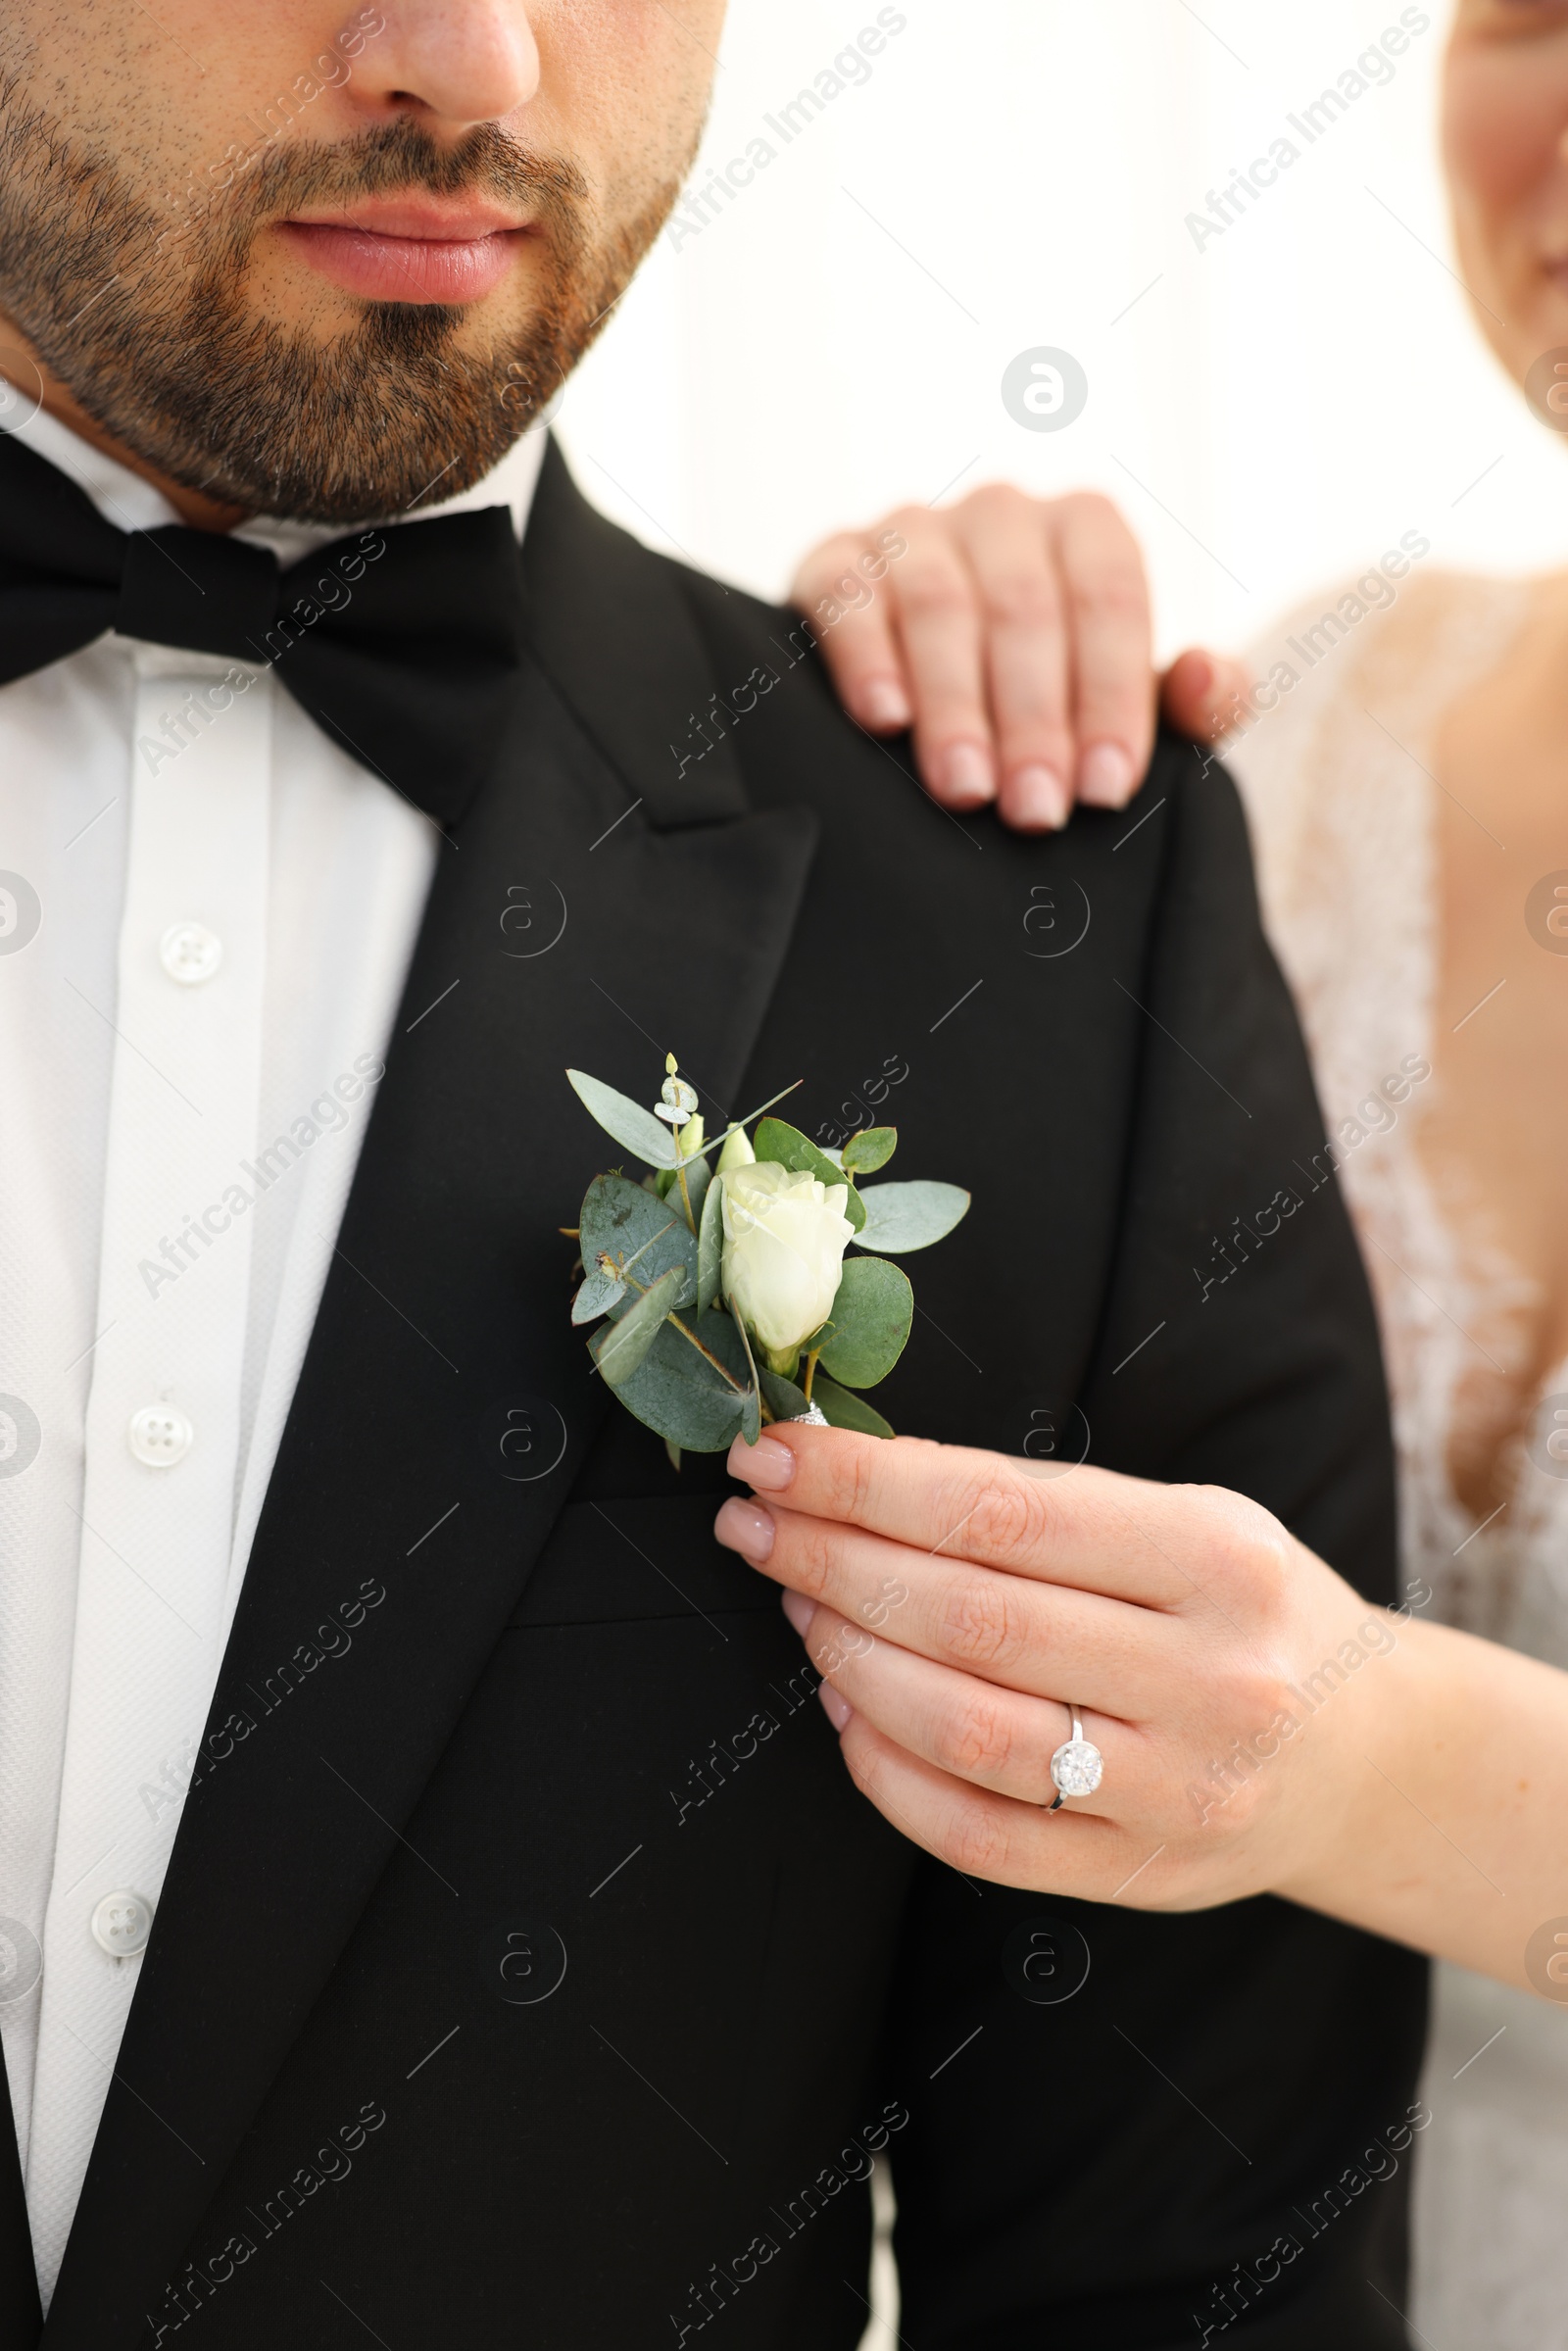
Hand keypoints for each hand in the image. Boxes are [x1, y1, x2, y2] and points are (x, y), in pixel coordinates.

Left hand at [712, 1426, 1398, 1912]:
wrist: (1366, 1753)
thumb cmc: (1245, 1608)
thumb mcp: (1187, 1518)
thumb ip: (1042, 1505)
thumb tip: (858, 1478)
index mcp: (1216, 1559)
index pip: (998, 1512)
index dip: (865, 1482)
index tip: (776, 1451)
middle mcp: (1205, 1679)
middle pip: (966, 1619)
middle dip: (830, 1559)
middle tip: (753, 1520)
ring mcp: (1174, 1793)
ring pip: (960, 1729)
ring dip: (845, 1658)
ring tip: (798, 1600)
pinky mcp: (1137, 1878)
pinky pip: (974, 1836)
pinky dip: (884, 1770)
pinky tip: (844, 1707)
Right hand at [790, 486, 1250, 831]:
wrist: (932, 692)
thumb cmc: (1054, 703)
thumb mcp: (1130, 707)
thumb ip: (1193, 703)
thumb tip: (1203, 680)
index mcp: (1087, 530)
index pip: (1109, 601)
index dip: (1110, 697)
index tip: (1104, 791)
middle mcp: (1002, 514)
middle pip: (1023, 606)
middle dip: (1031, 718)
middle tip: (1033, 811)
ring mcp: (913, 530)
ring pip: (937, 602)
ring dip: (953, 702)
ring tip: (964, 789)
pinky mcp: (833, 561)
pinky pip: (846, 595)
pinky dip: (864, 656)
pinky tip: (883, 720)